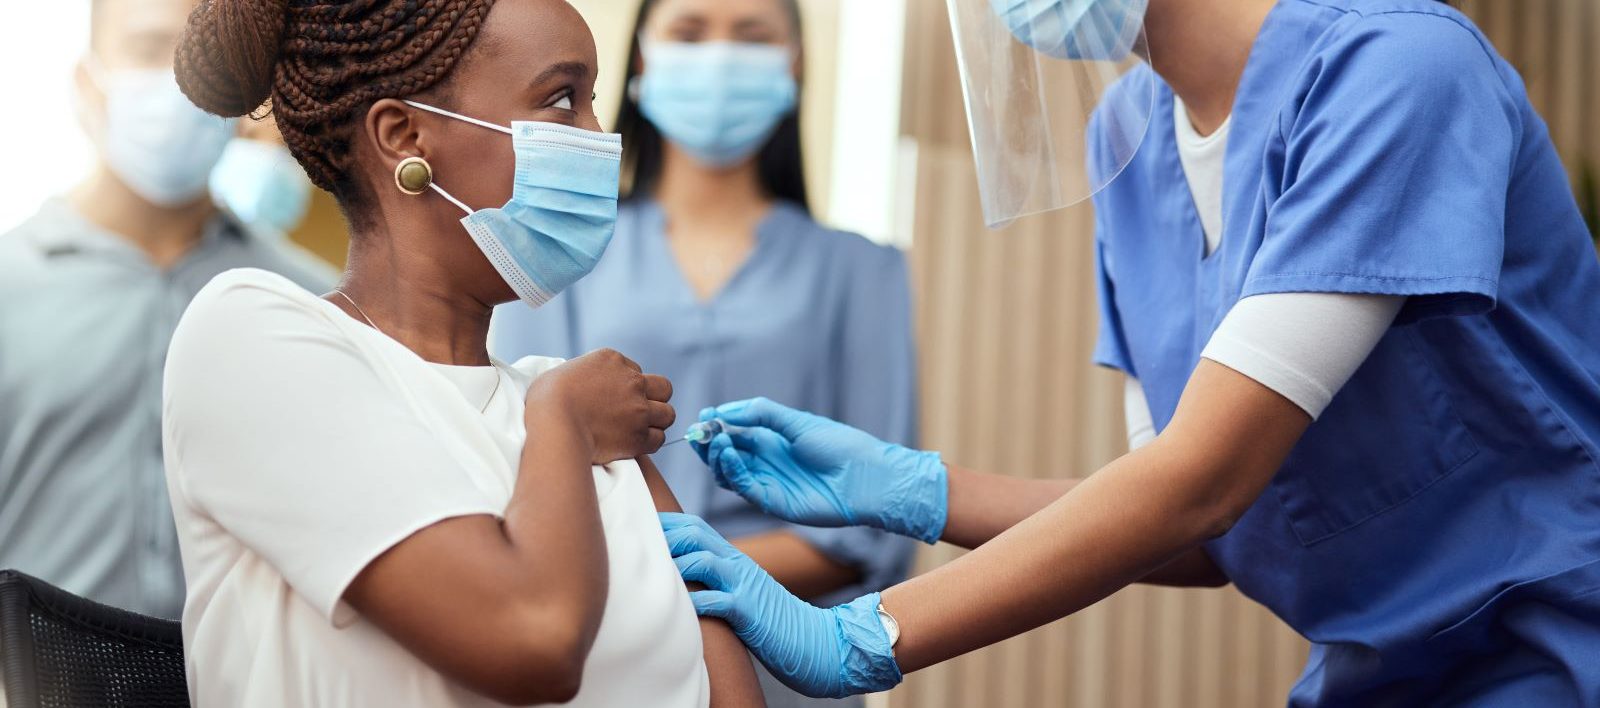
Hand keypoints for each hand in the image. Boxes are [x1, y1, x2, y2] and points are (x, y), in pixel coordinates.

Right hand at [527, 349, 674, 463]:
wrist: (554, 423)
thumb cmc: (547, 399)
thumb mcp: (564, 372)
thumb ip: (584, 375)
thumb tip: (583, 386)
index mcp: (613, 360)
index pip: (636, 371)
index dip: (627, 387)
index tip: (614, 399)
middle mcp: (632, 381)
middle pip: (663, 388)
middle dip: (655, 399)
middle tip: (639, 412)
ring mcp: (639, 408)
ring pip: (667, 414)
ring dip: (656, 422)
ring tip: (640, 430)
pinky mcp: (639, 436)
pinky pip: (659, 439)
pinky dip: (650, 443)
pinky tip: (636, 445)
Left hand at [660, 513, 901, 697]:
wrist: (814, 641)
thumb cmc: (769, 620)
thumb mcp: (740, 589)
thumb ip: (714, 576)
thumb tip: (676, 573)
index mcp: (733, 558)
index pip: (695, 526)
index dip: (665, 523)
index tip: (635, 526)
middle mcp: (738, 565)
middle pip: (697, 533)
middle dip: (665, 535)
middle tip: (636, 542)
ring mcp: (745, 586)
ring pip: (705, 560)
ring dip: (676, 564)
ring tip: (652, 574)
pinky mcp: (750, 612)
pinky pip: (720, 601)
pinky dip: (698, 602)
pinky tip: (683, 608)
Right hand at [693, 398, 947, 542]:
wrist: (865, 478)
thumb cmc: (839, 445)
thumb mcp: (797, 421)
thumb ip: (761, 413)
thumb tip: (723, 411)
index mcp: (773, 440)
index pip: (734, 432)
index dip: (717, 425)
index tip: (704, 415)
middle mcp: (766, 462)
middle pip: (726, 454)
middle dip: (709, 442)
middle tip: (699, 432)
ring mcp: (767, 482)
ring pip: (728, 473)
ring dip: (717, 457)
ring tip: (717, 440)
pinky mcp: (772, 502)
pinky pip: (743, 487)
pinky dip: (731, 471)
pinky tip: (728, 454)